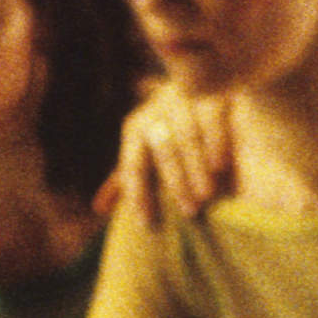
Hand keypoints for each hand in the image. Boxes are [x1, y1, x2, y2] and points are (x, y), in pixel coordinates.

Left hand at [109, 86, 236, 225]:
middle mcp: (157, 109)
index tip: (148, 224)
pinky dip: (215, 143)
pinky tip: (219, 166)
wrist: (212, 96)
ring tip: (207, 195)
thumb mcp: (151, 160)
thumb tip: (98, 208)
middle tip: (189, 212)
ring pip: (186, 136)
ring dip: (195, 168)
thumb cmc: (178, 142)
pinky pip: (211, 117)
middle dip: (175, 183)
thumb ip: (129, 181)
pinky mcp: (216, 93)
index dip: (139, 194)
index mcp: (137, 128)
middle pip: (162, 150)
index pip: (133, 165)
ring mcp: (187, 97)